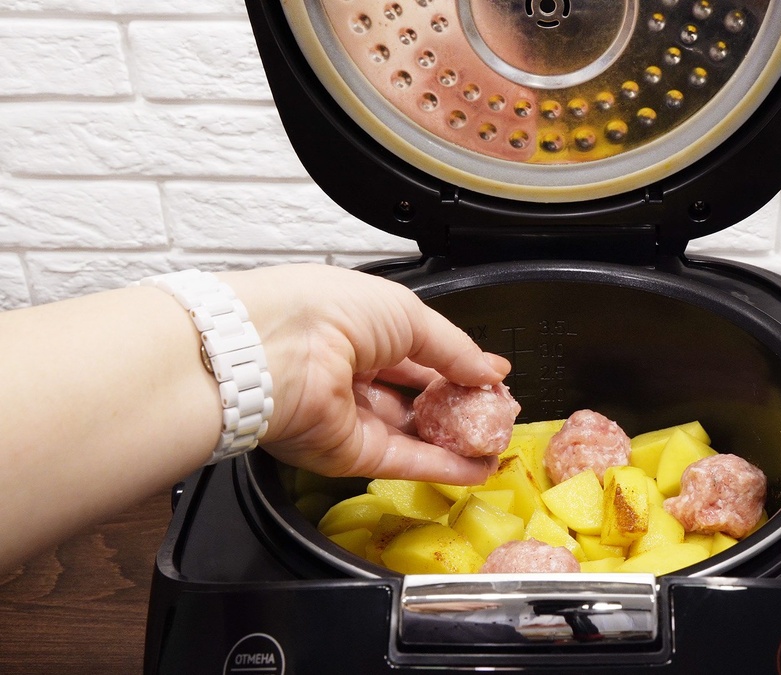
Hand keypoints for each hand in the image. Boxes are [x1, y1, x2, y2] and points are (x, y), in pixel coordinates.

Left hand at [222, 264, 509, 483]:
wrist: (270, 353)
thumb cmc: (327, 312)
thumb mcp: (407, 313)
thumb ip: (454, 348)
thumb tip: (489, 371)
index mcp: (357, 326)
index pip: (416, 350)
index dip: (457, 362)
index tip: (492, 375)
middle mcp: (349, 371)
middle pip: (414, 394)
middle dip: (458, 403)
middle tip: (498, 412)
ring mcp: (348, 415)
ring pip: (411, 432)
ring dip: (455, 439)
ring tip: (495, 442)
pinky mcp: (347, 454)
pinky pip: (402, 461)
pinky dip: (441, 466)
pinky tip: (476, 468)